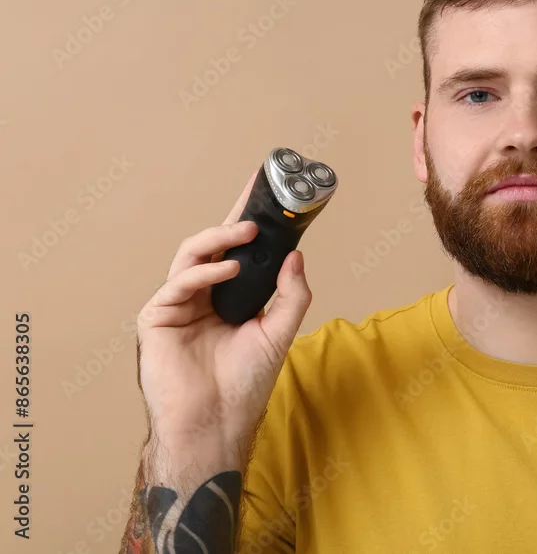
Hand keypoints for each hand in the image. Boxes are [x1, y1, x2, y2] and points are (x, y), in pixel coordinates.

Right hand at [135, 169, 312, 475]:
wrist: (217, 423)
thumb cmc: (245, 384)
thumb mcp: (278, 333)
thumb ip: (290, 295)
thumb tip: (296, 255)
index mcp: (229, 298)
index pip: (239, 252)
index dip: (249, 224)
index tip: (266, 196)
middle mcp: (202, 296)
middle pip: (214, 246)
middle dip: (233, 220)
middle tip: (257, 203)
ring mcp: (178, 305)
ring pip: (192, 256)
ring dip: (219, 238)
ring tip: (247, 230)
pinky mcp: (158, 318)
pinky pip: (178, 284)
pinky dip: (204, 271)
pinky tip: (229, 269)